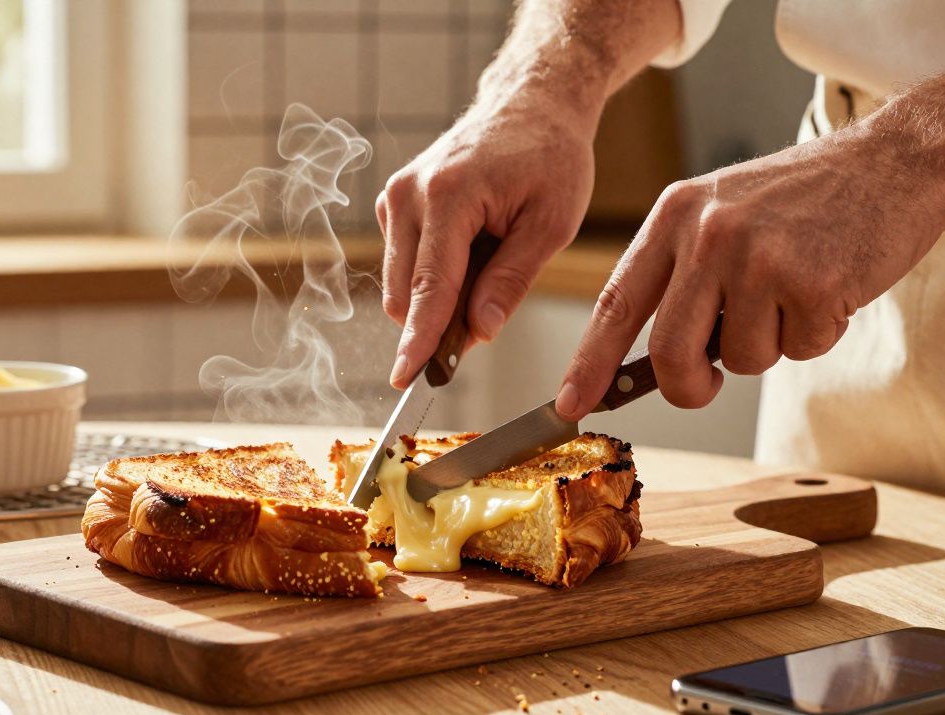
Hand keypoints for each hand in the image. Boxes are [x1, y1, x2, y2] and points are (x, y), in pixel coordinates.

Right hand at [377, 93, 598, 387]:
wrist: (530, 106)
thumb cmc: (549, 157)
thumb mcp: (551, 224)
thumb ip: (511, 281)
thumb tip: (478, 331)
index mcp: (450, 195)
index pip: (429, 287)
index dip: (420, 340)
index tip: (404, 378)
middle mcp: (409, 194)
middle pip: (406, 293)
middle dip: (438, 321)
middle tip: (488, 316)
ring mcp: (395, 196)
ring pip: (400, 284)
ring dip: (438, 296)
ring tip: (488, 261)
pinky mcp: (393, 203)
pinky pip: (403, 264)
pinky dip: (433, 275)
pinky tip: (471, 250)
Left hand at [555, 104, 944, 420]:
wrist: (892, 162)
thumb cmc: (803, 200)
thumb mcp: (721, 213)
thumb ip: (681, 275)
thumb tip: (650, 359)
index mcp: (674, 215)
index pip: (616, 302)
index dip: (589, 362)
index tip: (570, 403)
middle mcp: (707, 234)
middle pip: (669, 352)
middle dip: (687, 388)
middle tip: (705, 387)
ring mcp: (758, 256)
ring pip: (740, 359)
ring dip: (770, 345)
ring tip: (793, 292)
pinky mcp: (810, 281)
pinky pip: (798, 350)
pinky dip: (815, 334)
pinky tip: (828, 287)